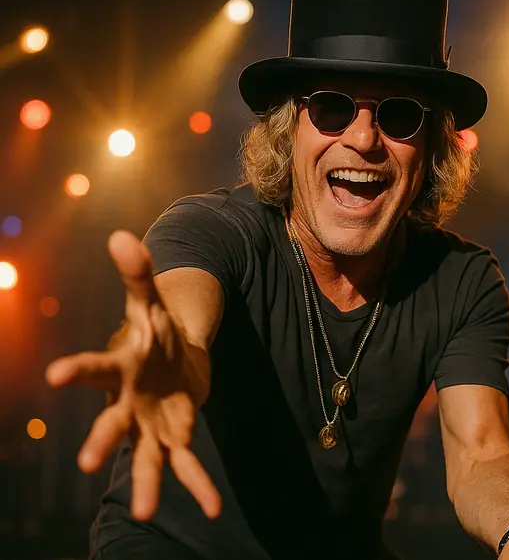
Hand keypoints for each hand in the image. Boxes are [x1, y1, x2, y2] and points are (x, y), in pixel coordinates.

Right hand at [45, 231, 220, 520]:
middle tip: (88, 464)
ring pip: (145, 456)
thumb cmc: (155, 331)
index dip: (78, 371)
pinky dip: (198, 486)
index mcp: (120, 369)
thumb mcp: (149, 302)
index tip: (55, 374)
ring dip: (146, 483)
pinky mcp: (175, 436)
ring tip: (144, 514)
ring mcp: (150, 425)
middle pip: (112, 423)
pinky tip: (212, 510)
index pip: (95, 368)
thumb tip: (122, 236)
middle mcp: (128, 403)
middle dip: (102, 440)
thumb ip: (137, 274)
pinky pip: (186, 465)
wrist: (174, 357)